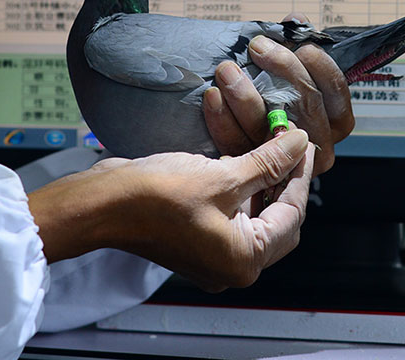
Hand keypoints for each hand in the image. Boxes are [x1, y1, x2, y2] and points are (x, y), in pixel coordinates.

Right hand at [27, 129, 314, 291]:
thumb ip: (268, 161)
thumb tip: (301, 142)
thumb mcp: (223, 176)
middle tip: (288, 143)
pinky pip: (230, 208)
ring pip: (254, 210)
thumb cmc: (157, 196)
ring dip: (261, 176)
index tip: (304, 141)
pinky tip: (240, 153)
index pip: (292, 214)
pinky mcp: (196, 234)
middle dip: (283, 177)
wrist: (101, 203)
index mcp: (244, 259)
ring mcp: (212, 250)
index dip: (299, 173)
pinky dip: (238, 182)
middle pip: (277, 216)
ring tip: (267, 141)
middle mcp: (231, 262)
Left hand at [203, 13, 354, 174]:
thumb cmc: (273, 95)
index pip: (335, 92)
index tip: (299, 45)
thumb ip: (295, 48)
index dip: (319, 65)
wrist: (237, 153)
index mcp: (334, 121)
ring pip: (269, 129)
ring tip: (227, 70)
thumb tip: (295, 20)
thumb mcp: (291, 73)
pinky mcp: (252, 172)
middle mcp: (315, 145)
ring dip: (245, 95)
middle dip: (281, 71)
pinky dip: (222, 120)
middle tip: (257, 47)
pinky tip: (212, 97)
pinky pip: (237, 145)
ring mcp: (284, 163)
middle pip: (305, 106)